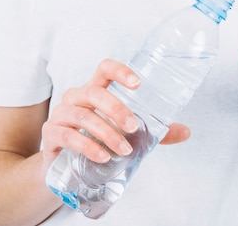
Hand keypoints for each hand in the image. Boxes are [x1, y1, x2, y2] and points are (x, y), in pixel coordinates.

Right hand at [41, 59, 189, 166]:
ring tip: (124, 150)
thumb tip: (186, 131)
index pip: (104, 69)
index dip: (120, 71)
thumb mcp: (126, 134)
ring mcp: (61, 114)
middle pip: (95, 93)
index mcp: (95, 90)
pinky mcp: (51, 134)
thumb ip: (154, 132)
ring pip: (83, 116)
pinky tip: (102, 156)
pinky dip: (87, 146)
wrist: (65, 168)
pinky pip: (68, 136)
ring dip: (106, 133)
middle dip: (117, 109)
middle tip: (134, 127)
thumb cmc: (98, 141)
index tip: (138, 84)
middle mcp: (76, 97)